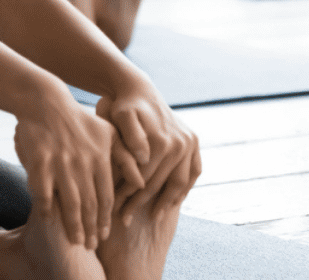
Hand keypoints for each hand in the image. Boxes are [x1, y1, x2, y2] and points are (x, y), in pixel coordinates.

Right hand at [14, 94, 117, 249]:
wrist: (46, 102)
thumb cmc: (79, 120)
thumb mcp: (108, 133)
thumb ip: (125, 157)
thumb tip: (141, 182)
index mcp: (100, 158)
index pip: (106, 196)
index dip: (106, 218)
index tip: (105, 234)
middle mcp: (83, 163)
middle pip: (89, 204)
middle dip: (92, 228)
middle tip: (92, 246)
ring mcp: (60, 162)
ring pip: (69, 202)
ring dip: (73, 224)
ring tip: (76, 240)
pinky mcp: (39, 160)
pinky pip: (43, 191)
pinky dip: (46, 207)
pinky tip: (48, 219)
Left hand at [96, 82, 200, 223]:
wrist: (137, 89)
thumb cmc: (122, 106)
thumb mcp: (119, 117)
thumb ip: (130, 137)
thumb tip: (144, 159)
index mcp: (161, 141)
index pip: (143, 179)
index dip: (128, 197)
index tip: (114, 210)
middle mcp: (180, 143)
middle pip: (160, 183)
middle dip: (142, 203)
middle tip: (124, 219)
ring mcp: (189, 142)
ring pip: (180, 182)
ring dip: (167, 201)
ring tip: (153, 216)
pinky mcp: (194, 141)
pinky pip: (194, 171)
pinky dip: (186, 187)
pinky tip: (174, 200)